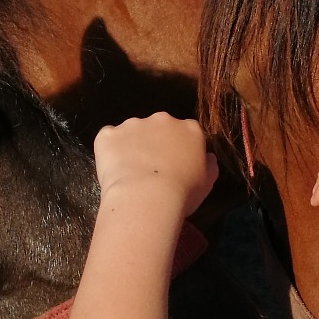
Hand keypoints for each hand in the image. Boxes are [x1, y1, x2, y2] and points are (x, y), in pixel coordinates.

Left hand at [94, 113, 217, 222]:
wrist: (147, 197)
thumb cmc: (183, 193)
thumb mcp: (207, 182)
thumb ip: (209, 165)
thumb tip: (207, 157)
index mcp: (190, 129)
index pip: (188, 133)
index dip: (180, 149)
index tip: (176, 166)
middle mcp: (162, 120)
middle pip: (159, 128)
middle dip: (155, 143)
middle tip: (152, 170)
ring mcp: (133, 124)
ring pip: (132, 132)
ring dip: (132, 146)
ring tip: (131, 174)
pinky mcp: (108, 135)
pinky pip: (108, 138)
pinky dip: (110, 150)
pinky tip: (113, 170)